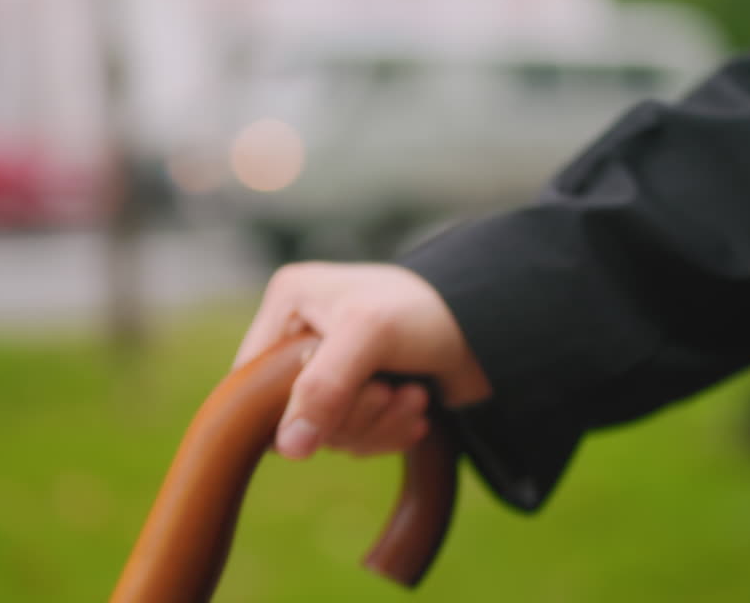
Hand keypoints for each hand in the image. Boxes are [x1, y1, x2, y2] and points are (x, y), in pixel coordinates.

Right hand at [234, 262, 490, 459]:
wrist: (497, 326)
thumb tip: (288, 447)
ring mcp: (334, 367)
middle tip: (388, 391)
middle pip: (291, 415)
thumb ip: (323, 387)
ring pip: (327, 433)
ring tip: (412, 398)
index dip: (288, 407)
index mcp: (289, 303)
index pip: (252, 379)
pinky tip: (416, 411)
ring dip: (375, 426)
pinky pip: (354, 439)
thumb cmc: (430, 311)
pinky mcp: (363, 394)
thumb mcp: (370, 335)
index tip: (342, 397)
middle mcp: (304, 333)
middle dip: (350, 415)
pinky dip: (387, 434)